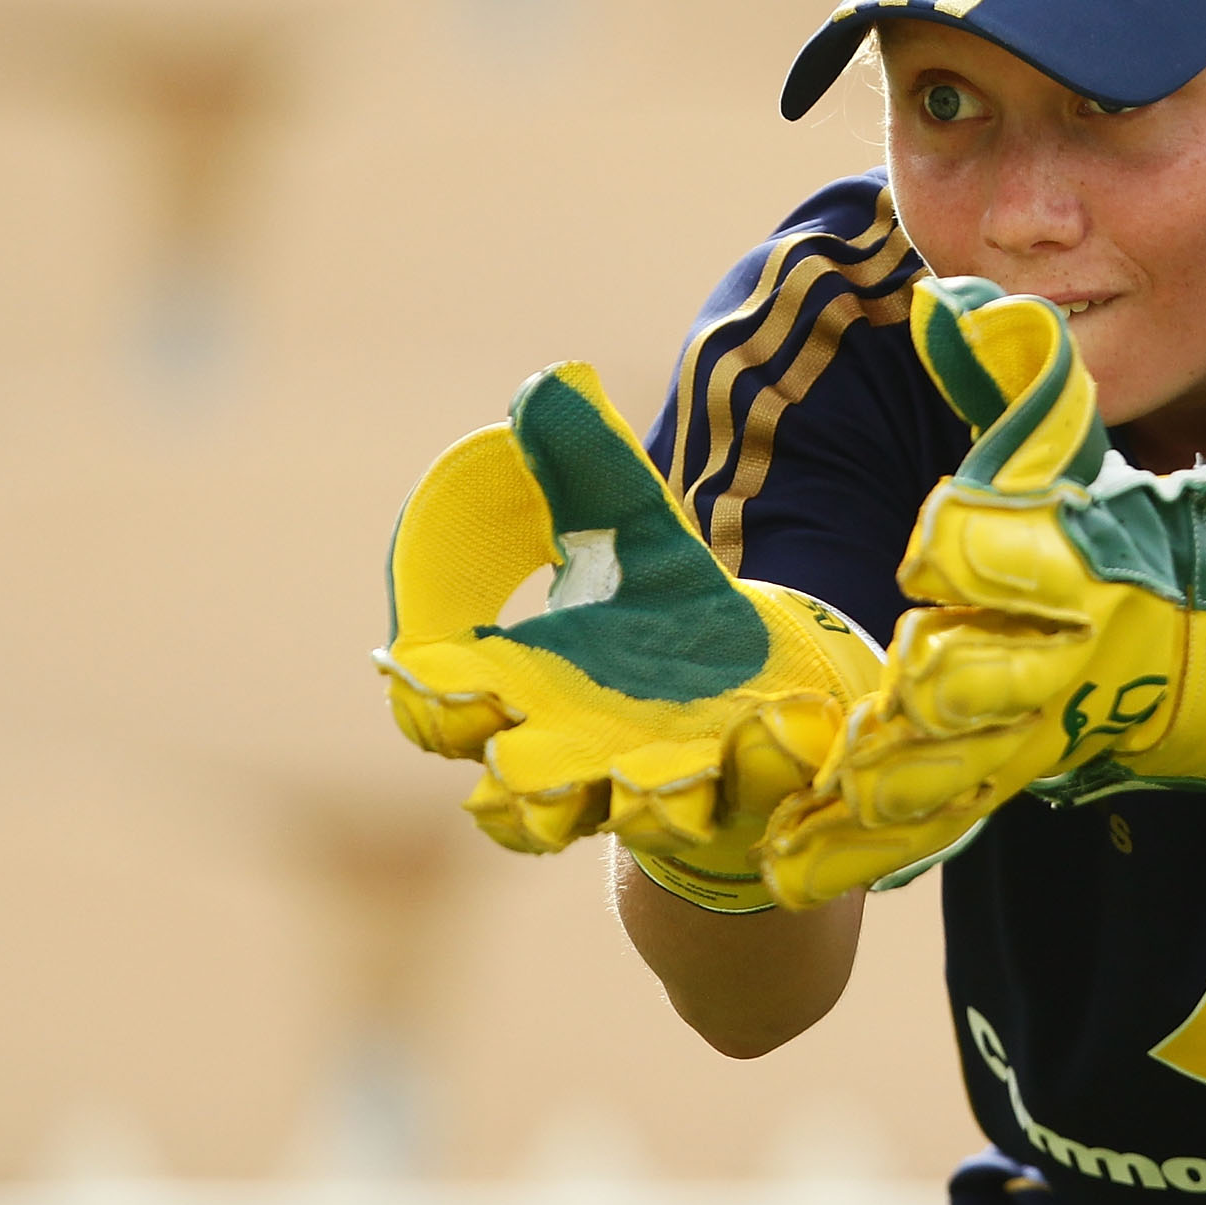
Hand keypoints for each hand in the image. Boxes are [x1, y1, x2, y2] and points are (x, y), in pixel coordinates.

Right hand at [376, 362, 880, 911]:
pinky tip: (776, 721)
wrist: (767, 696)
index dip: (428, 699)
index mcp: (523, 695)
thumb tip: (545, 386)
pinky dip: (760, 761)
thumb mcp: (634, 535)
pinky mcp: (750, 794)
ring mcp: (666, 786)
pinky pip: (750, 795)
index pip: (441, 711)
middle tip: (519, 756)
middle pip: (517, 800)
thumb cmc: (668, 622)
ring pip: (632, 818)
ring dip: (640, 798)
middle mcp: (580, 758)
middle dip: (519, 785)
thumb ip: (590, 473)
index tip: (431, 671)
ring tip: (647, 779)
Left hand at [814, 277, 1205, 826]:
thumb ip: (1017, 381)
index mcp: (1078, 564)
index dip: (961, 548)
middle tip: (857, 718)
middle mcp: (1059, 655)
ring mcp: (1041, 725)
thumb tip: (949, 302)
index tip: (934, 546)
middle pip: (972, 676)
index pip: (1003, 551)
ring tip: (801, 818)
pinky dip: (865, 846)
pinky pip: (938, 812)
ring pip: (948, 763)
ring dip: (878, 788)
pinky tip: (788, 869)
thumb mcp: (1085, 455)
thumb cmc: (1151, 543)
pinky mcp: (1020, 771)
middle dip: (918, 696)